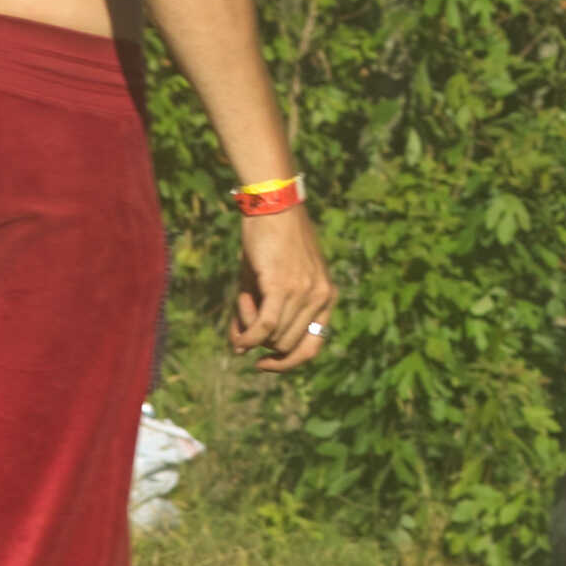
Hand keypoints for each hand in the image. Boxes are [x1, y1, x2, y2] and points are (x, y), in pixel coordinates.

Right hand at [232, 206, 334, 372]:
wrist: (272, 203)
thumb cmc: (269, 240)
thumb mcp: (267, 281)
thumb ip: (258, 315)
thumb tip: (239, 350)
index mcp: (327, 295)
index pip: (314, 346)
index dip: (288, 361)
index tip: (264, 362)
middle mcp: (322, 296)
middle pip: (288, 345)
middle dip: (262, 341)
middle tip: (245, 312)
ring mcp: (305, 292)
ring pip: (274, 337)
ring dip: (251, 330)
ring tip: (242, 299)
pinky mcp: (283, 286)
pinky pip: (266, 326)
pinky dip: (249, 336)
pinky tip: (239, 338)